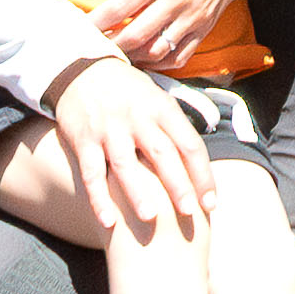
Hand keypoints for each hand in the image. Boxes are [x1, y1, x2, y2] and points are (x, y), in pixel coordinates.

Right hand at [51, 55, 222, 238]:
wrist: (83, 71)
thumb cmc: (130, 93)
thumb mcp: (158, 99)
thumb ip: (177, 128)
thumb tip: (203, 164)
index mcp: (162, 108)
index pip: (189, 144)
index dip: (203, 175)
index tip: (210, 203)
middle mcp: (138, 117)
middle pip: (162, 154)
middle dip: (178, 185)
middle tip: (190, 213)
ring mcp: (109, 129)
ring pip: (126, 164)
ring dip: (138, 193)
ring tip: (151, 219)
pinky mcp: (83, 139)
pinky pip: (91, 173)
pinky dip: (98, 198)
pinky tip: (108, 222)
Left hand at [89, 0, 252, 71]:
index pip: (118, 8)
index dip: (94, 22)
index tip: (78, 29)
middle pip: (135, 35)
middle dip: (109, 45)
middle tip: (93, 46)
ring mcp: (193, 16)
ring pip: (157, 50)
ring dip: (133, 56)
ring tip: (117, 52)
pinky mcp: (205, 26)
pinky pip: (180, 55)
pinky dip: (160, 63)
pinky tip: (145, 57)